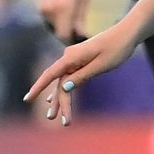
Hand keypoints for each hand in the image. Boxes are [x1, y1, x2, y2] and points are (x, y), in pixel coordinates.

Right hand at [23, 25, 137, 125]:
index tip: (27, 99)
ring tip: (56, 117)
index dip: (38, 87)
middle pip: (58, 83)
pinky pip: (68, 77)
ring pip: (63, 81)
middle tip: (53, 119)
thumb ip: (82, 76)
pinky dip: (64, 89)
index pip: (50, 74)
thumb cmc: (116, 49)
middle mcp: (68, 57)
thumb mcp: (100, 65)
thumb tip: (64, 88)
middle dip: (57, 102)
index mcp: (71, 57)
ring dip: (60, 99)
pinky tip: (53, 99)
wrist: (126, 34)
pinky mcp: (80, 60)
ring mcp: (73, 58)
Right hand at [37, 0, 89, 42]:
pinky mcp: (39, 7)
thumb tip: (80, 35)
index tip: (78, 37)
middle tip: (77, 27)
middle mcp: (50, 11)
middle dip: (67, 32)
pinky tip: (63, 9)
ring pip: (53, 26)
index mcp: (63, 9)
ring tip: (71, 14)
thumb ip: (80, 19)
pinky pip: (49, 19)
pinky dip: (56, 18)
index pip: (63, 35)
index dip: (70, 39)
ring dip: (61, 24)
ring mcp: (43, 9)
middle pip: (57, 32)